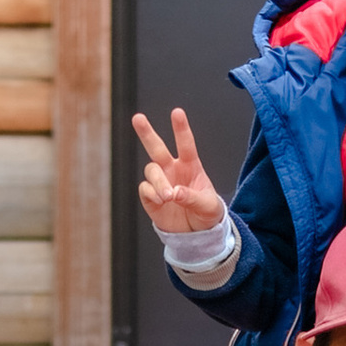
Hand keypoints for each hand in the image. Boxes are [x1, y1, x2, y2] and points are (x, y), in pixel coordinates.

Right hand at [131, 107, 226, 235]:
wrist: (196, 233)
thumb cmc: (206, 214)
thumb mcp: (208, 206)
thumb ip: (192, 197)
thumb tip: (174, 192)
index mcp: (191, 166)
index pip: (186, 144)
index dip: (181, 128)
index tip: (176, 112)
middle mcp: (173, 169)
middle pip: (156, 148)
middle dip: (147, 133)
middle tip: (138, 118)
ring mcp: (160, 182)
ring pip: (151, 170)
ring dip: (158, 182)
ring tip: (168, 197)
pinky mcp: (150, 197)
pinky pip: (144, 189)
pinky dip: (151, 194)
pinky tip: (161, 202)